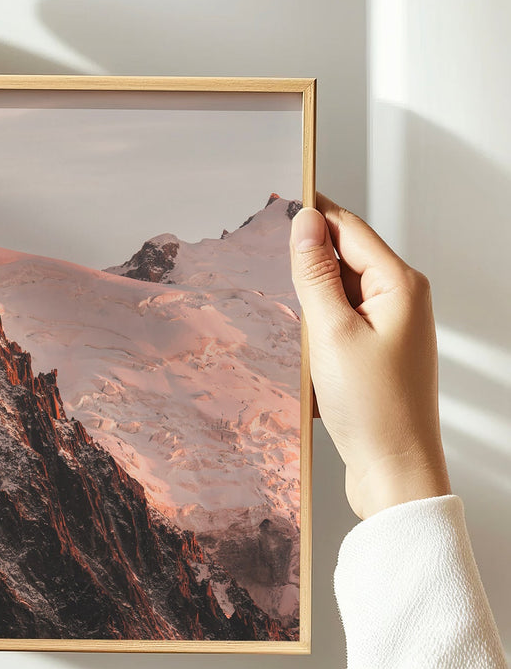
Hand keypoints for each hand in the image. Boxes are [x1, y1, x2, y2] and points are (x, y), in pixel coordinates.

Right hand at [290, 194, 450, 520]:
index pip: (349, 229)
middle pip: (345, 257)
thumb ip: (316, 274)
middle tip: (265, 261)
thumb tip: (305, 223)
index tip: (277, 197)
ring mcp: (392, 327)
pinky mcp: (379, 352)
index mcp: (401, 285)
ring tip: (289, 322)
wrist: (395, 470)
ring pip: (340, 292)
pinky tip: (303, 347)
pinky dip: (318, 327)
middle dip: (307, 260)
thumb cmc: (372, 408)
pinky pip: (341, 321)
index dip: (312, 213)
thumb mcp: (331, 333)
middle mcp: (403, 300)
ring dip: (310, 300)